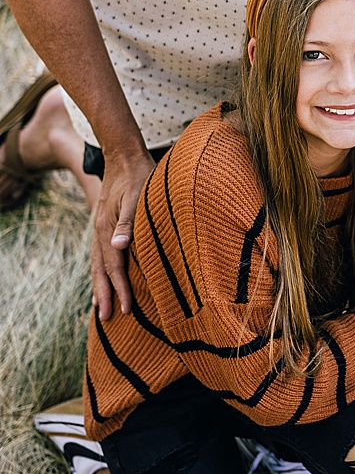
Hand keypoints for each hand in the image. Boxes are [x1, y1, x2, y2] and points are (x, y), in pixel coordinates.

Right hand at [92, 147, 154, 318]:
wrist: (123, 154)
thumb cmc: (138, 175)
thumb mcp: (137, 196)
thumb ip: (128, 221)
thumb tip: (119, 246)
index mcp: (109, 228)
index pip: (114, 266)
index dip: (120, 289)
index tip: (125, 310)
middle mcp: (101, 231)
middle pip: (101, 270)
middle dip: (104, 295)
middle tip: (107, 319)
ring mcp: (100, 227)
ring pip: (97, 263)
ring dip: (99, 286)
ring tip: (99, 306)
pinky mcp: (104, 223)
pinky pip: (99, 253)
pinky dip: (99, 270)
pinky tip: (103, 276)